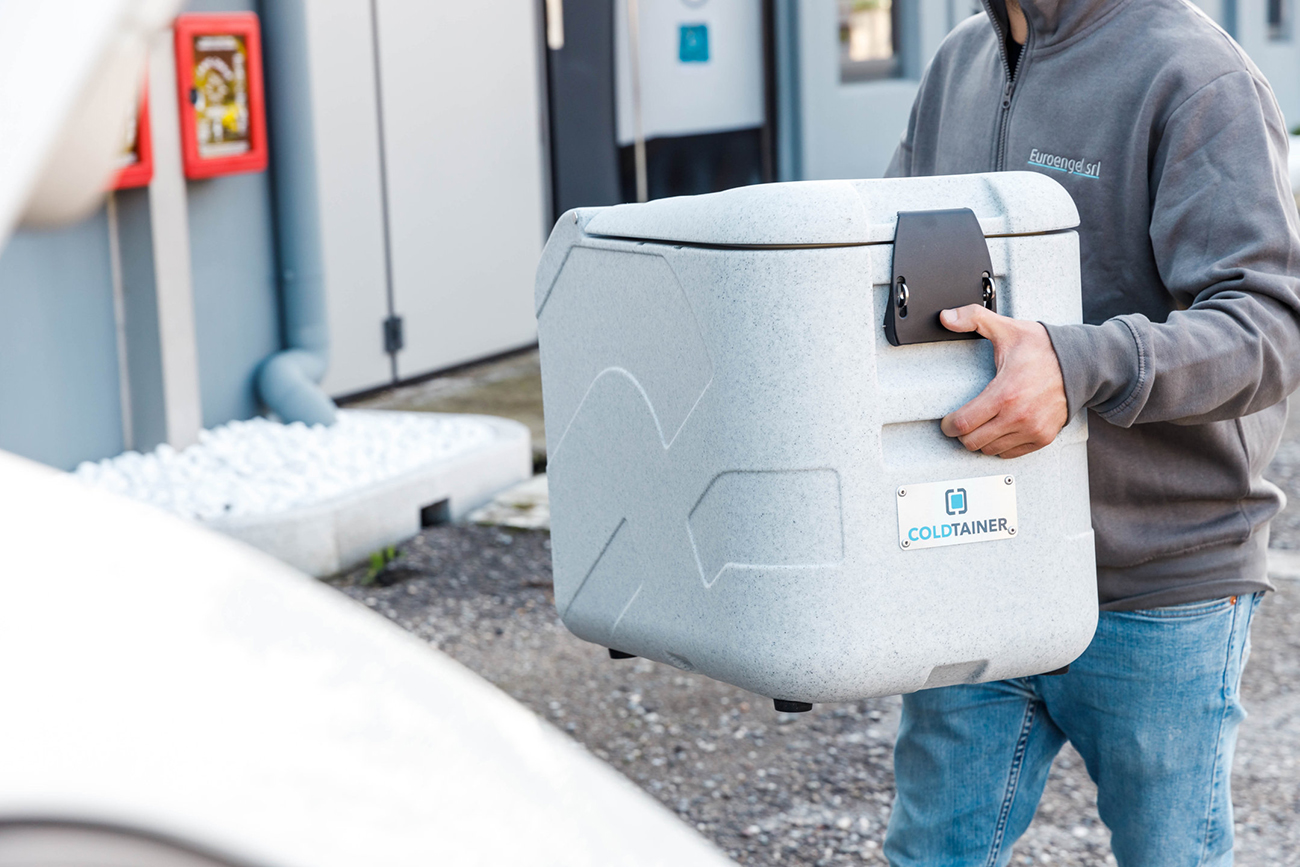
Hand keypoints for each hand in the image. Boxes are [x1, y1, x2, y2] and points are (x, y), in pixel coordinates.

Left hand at [938, 305, 1068, 458]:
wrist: (1083, 363)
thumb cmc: (1046, 349)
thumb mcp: (1008, 329)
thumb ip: (974, 319)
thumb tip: (947, 316)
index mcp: (1005, 393)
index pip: (964, 424)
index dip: (949, 425)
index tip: (947, 422)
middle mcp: (1018, 416)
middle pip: (973, 442)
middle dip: (962, 434)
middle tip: (962, 422)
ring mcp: (1032, 429)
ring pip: (990, 450)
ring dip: (981, 440)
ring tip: (981, 424)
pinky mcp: (1042, 437)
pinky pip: (1010, 453)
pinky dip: (1000, 445)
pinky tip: (999, 429)